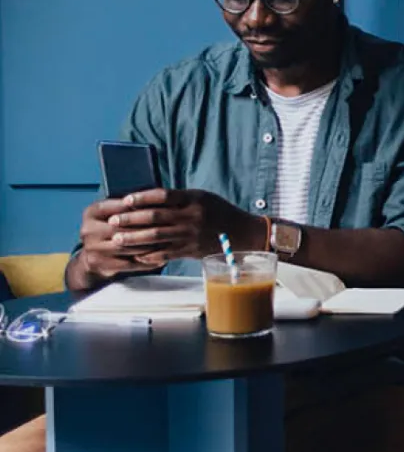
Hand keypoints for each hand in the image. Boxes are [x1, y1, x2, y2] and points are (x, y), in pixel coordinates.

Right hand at [76, 198, 161, 281]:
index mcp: (92, 211)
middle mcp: (88, 229)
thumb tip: (158, 197)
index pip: (121, 206)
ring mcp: (91, 247)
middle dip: (149, 228)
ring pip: (127, 246)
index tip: (163, 208)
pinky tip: (161, 259)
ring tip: (168, 243)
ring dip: (150, 246)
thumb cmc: (112, 229)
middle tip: (170, 228)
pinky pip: (127, 263)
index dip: (143, 207)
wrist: (94, 256)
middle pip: (124, 227)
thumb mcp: (114, 214)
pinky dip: (146, 262)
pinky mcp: (98, 263)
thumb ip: (129, 206)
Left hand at [108, 189, 258, 265]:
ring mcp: (191, 235)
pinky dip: (149, 254)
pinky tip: (136, 255)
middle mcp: (192, 217)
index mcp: (194, 199)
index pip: (163, 196)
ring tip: (117, 239)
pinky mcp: (191, 250)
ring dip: (134, 238)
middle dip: (131, 219)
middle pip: (155, 217)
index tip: (124, 200)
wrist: (243, 233)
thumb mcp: (203, 198)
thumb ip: (179, 199)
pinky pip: (165, 253)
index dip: (141, 197)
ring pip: (157, 237)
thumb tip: (148, 199)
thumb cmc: (220, 212)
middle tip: (112, 221)